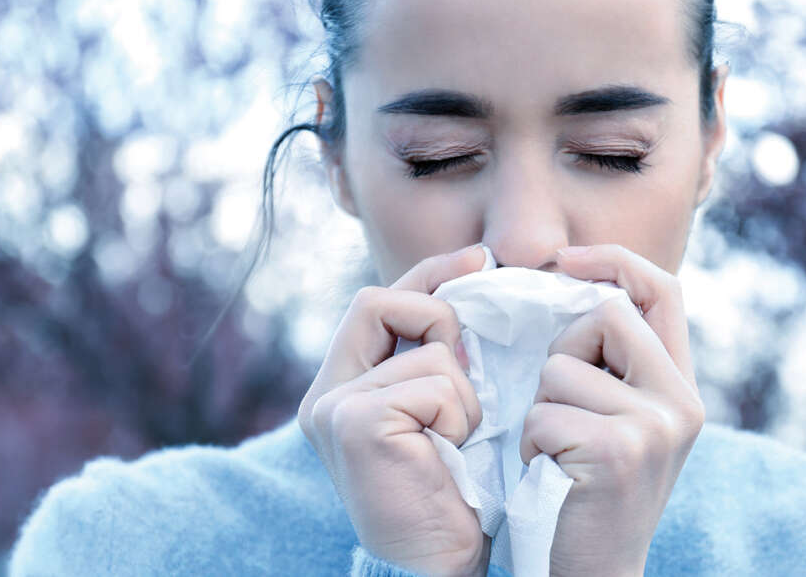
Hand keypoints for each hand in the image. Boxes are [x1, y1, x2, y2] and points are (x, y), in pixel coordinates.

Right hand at [298, 244, 490, 576]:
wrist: (437, 566)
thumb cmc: (454, 494)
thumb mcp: (444, 410)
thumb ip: (437, 359)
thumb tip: (472, 282)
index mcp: (342, 388)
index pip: (379, 301)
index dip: (429, 273)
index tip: (479, 260)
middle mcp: (326, 395)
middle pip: (380, 300)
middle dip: (440, 318)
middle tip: (468, 366)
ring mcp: (334, 408)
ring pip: (427, 351)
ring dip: (463, 393)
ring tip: (457, 440)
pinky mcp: (356, 422)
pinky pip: (434, 382)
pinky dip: (459, 413)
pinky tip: (450, 451)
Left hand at [519, 244, 704, 575]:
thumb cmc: (584, 495)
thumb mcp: (617, 423)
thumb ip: (615, 366)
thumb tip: (576, 287)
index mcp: (680, 387)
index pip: (663, 289)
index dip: (613, 260)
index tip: (565, 261)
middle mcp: (680, 401)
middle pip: (606, 313)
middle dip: (563, 352)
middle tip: (560, 409)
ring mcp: (655, 425)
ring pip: (563, 366)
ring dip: (540, 409)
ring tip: (557, 454)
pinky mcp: (619, 449)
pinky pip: (546, 411)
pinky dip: (533, 442)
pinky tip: (551, 474)